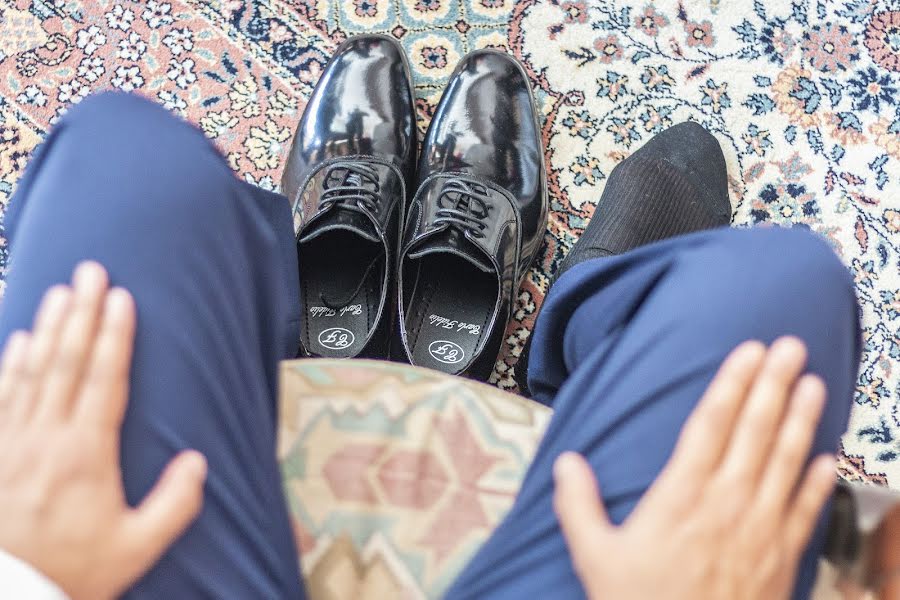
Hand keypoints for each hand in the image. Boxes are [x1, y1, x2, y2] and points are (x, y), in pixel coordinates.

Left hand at [0, 262, 206, 599]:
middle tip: (91, 272)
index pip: (103, 379)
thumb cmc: (70, 571)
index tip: (121, 299)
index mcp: (85, 454)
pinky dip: (9, 363)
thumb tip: (198, 461)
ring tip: (60, 290)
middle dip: (82, 313)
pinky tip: (19, 337)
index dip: (114, 336)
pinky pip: (0, 395)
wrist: (6, 592)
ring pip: (32, 370)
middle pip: (66, 361)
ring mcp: (11, 440)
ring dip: (49, 327)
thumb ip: (173, 504)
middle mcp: (45, 437)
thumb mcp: (135, 548)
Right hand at [553, 337, 836, 599]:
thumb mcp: (596, 558)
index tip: (748, 352)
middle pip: (754, 431)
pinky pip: (806, 509)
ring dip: (801, 418)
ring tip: (814, 383)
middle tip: (790, 347)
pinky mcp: (781, 556)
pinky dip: (819, 481)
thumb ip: (578, 506)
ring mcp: (760, 529)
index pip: (711, 425)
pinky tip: (829, 457)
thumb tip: (566, 462)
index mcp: (682, 497)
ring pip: (786, 461)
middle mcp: (727, 504)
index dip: (731, 384)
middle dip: (773, 384)